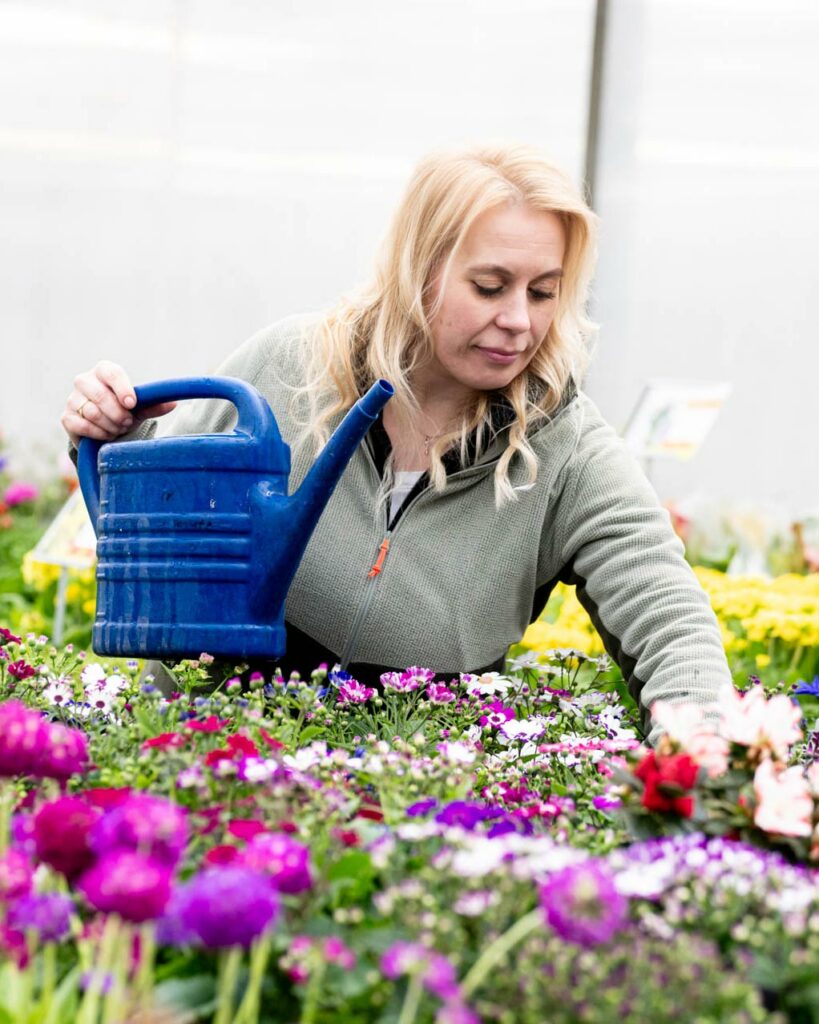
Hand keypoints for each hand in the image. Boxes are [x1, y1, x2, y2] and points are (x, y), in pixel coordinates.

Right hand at [61, 361, 176, 447]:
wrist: (104, 429)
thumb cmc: (124, 411)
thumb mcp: (140, 408)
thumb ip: (153, 405)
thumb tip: (173, 403)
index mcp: (103, 371)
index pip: (111, 373)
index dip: (122, 388)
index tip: (131, 403)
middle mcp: (84, 381)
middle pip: (100, 395)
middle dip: (118, 414)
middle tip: (127, 422)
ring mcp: (72, 398)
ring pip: (92, 412)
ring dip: (110, 425)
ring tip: (118, 428)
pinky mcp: (66, 417)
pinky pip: (82, 425)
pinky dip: (98, 433)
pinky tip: (106, 435)